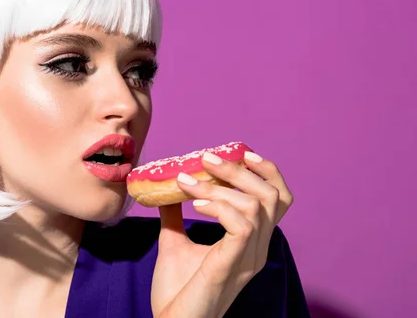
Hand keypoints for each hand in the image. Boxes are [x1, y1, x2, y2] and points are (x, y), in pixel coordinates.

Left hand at [150, 150, 293, 317]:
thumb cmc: (176, 291)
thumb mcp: (175, 243)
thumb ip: (176, 217)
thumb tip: (166, 189)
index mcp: (251, 243)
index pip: (278, 201)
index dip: (267, 172)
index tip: (243, 153)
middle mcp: (257, 249)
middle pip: (274, 196)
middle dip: (241, 170)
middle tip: (208, 158)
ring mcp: (248, 258)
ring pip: (257, 205)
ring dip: (221, 185)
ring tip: (187, 183)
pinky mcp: (232, 265)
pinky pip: (242, 224)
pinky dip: (219, 206)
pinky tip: (195, 204)